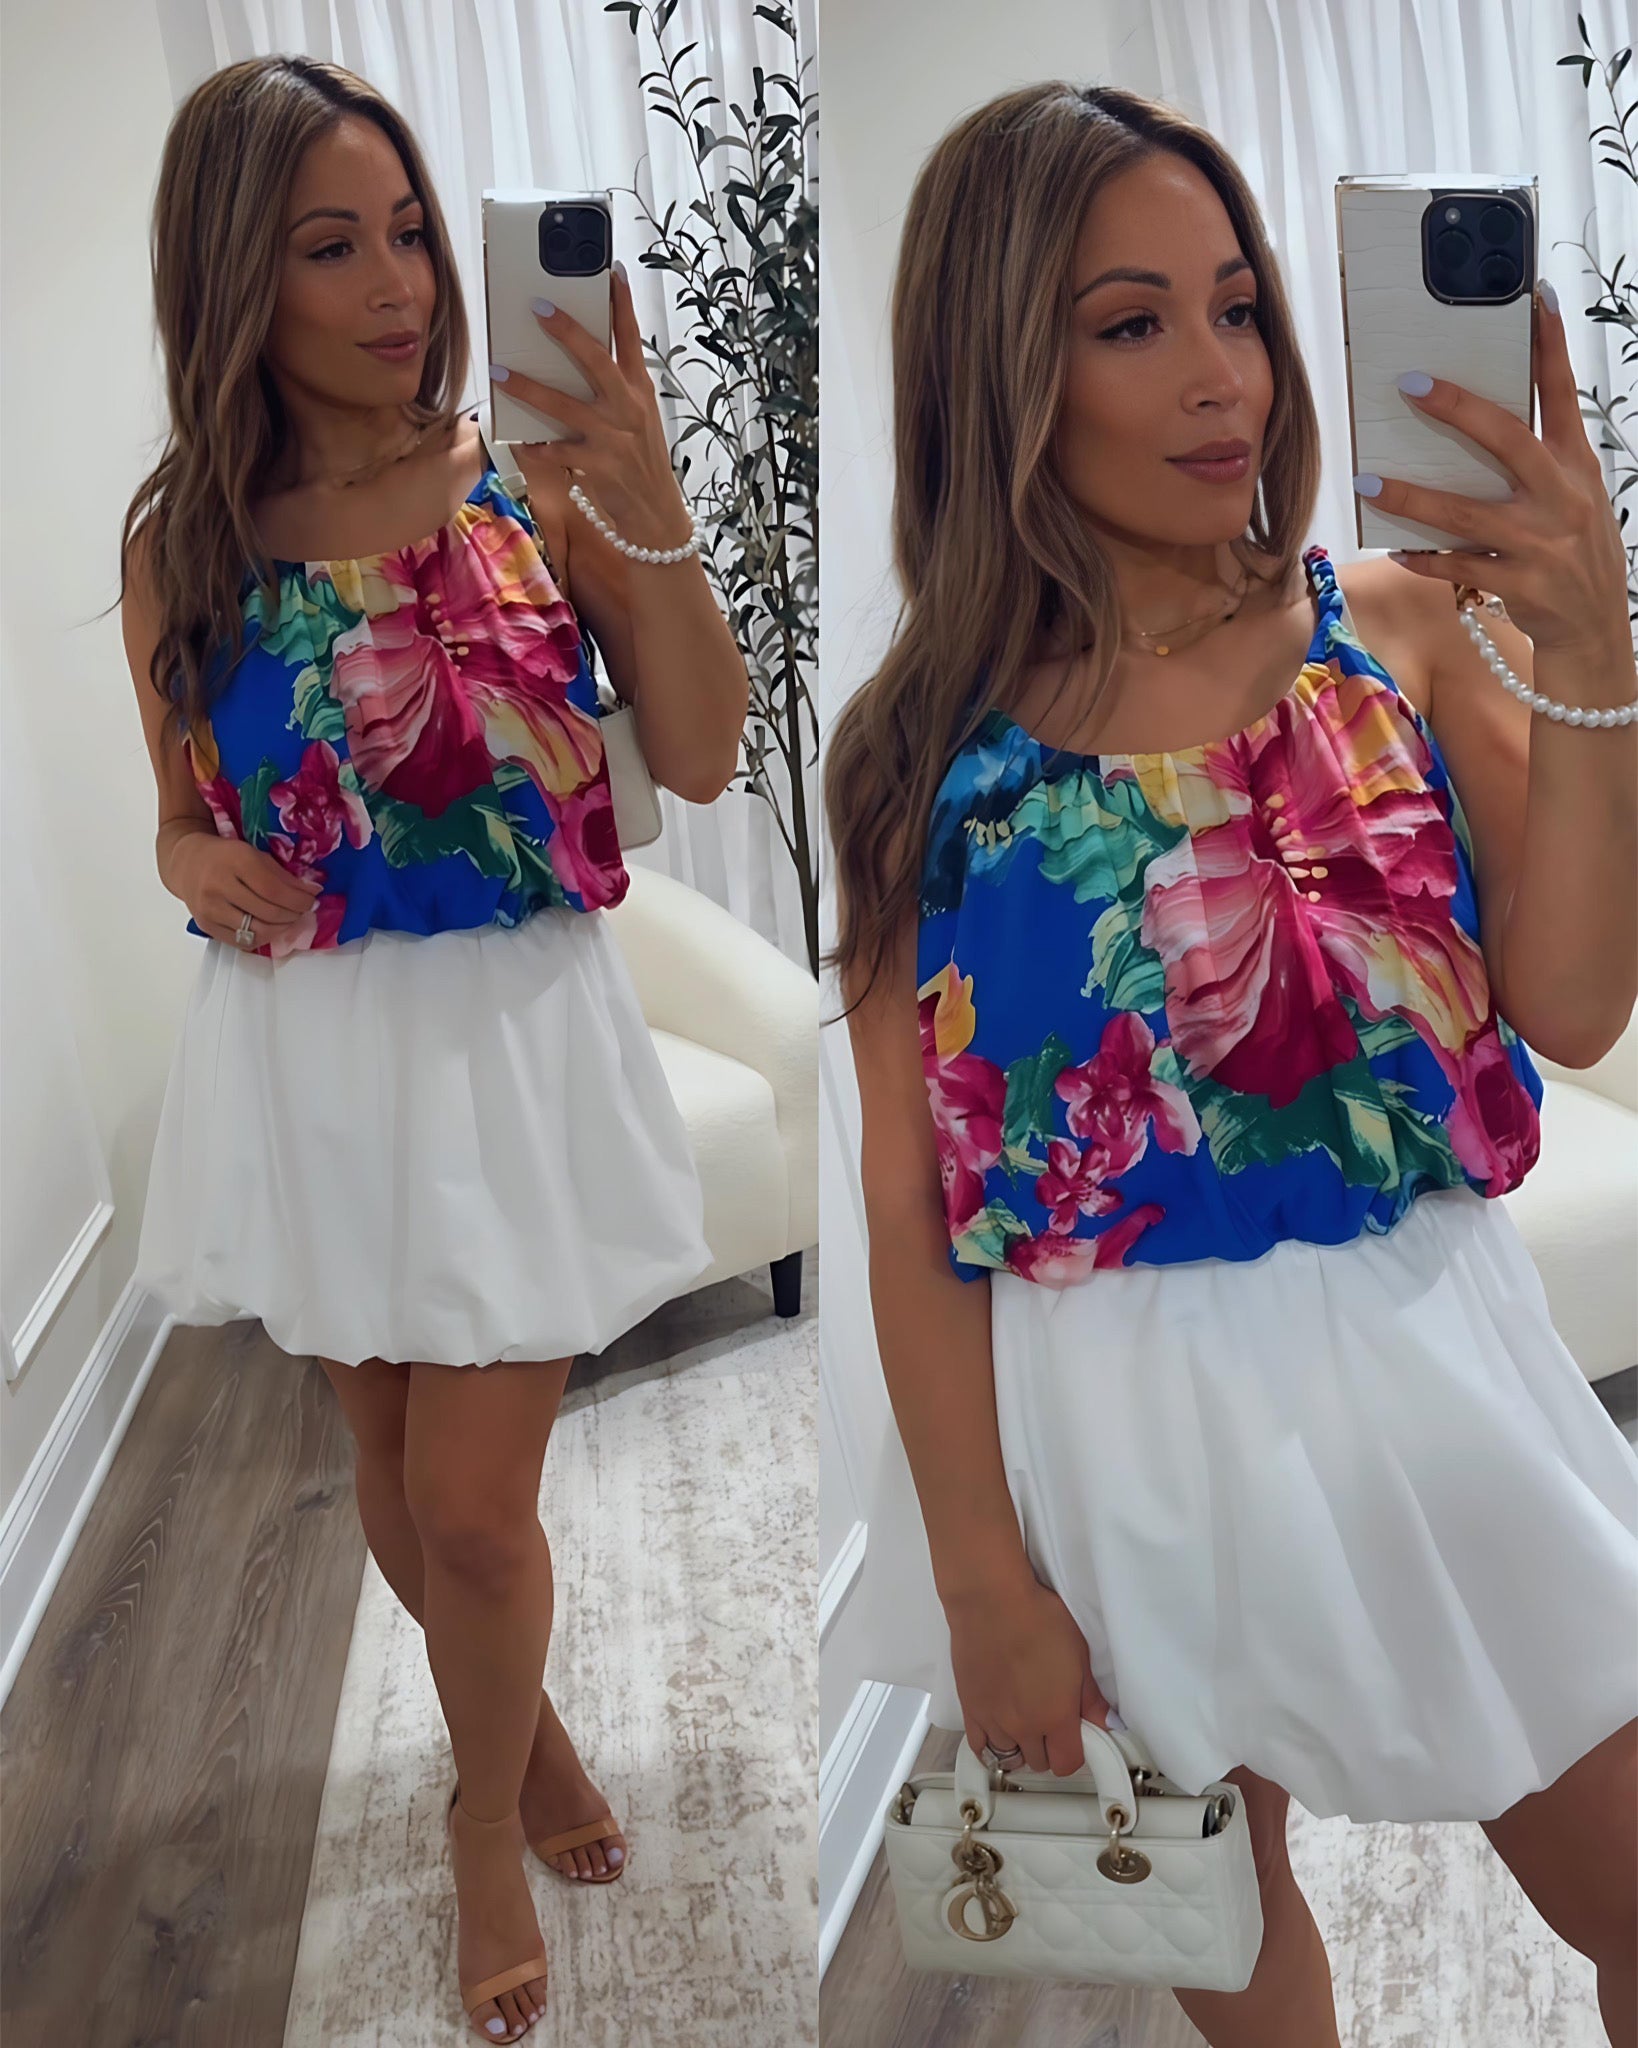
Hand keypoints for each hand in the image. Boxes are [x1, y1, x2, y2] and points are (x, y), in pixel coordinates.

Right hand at [171, 831, 323, 950]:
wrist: (187, 862)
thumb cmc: (226, 856)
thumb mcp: (254, 854)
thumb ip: (282, 874)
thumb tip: (312, 892)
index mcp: (235, 861)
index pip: (275, 891)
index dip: (299, 900)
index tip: (312, 900)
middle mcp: (219, 886)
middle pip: (268, 913)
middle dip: (294, 914)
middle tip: (303, 910)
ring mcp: (210, 909)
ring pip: (257, 931)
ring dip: (281, 929)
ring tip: (289, 919)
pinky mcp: (206, 926)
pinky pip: (243, 942)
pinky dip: (263, 938)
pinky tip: (270, 927)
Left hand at [488, 263, 692, 552]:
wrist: (656, 514)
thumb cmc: (641, 461)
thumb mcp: (639, 418)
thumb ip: (615, 389)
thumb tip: (576, 359)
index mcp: (639, 390)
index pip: (632, 338)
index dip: (622, 303)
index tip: (610, 270)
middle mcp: (628, 408)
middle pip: (596, 360)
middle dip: (567, 332)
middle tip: (538, 308)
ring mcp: (613, 437)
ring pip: (565, 405)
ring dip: (530, 387)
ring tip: (501, 372)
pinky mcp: (597, 466)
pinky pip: (557, 452)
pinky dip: (536, 446)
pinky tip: (519, 439)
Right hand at [944, 1574, 1116, 1776]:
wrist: (992, 1601)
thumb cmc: (1035, 1618)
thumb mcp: (1078, 1655)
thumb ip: (1091, 1697)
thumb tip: (1106, 1720)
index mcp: (1055, 1715)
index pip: (1068, 1763)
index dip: (1076, 1754)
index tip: (1076, 1738)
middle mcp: (1024, 1725)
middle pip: (1040, 1762)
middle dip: (1049, 1748)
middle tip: (1052, 1723)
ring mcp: (994, 1719)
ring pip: (1010, 1756)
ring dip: (1021, 1746)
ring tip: (1025, 1724)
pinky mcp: (971, 1708)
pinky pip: (979, 1747)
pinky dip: (990, 1747)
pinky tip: (998, 1734)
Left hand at [1362, 281, 1631, 666]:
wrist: (1593, 629)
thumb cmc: (1573, 552)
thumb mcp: (1574, 497)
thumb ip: (1538, 462)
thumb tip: (1477, 424)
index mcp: (1576, 466)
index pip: (1563, 395)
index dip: (1550, 347)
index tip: (1536, 299)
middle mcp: (1562, 496)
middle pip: (1508, 440)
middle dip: (1459, 410)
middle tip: (1411, 384)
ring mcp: (1540, 542)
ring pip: (1467, 511)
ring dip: (1414, 497)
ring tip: (1370, 483)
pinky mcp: (1518, 584)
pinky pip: (1459, 567)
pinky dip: (1425, 558)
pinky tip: (1395, 549)